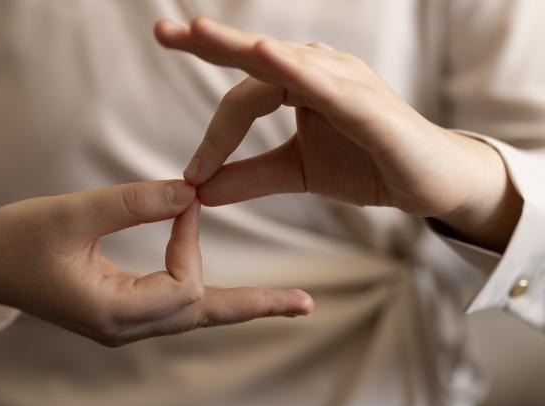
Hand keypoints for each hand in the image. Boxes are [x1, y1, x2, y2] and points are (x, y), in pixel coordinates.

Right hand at [0, 180, 312, 345]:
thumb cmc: (13, 240)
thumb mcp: (71, 214)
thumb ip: (133, 202)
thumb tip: (191, 190)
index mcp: (109, 313)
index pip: (181, 287)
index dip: (191, 240)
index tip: (185, 198)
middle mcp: (120, 328)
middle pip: (200, 318)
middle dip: (252, 306)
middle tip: (305, 304)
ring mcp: (118, 325)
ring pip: (188, 316)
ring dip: (232, 304)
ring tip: (284, 303)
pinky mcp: (115, 312)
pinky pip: (169, 307)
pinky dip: (196, 288)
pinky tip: (226, 289)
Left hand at [155, 18, 521, 251]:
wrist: (427, 183)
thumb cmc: (366, 165)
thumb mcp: (296, 173)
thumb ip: (250, 178)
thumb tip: (199, 191)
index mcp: (297, 85)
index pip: (242, 96)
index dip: (214, 135)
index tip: (191, 174)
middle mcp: (317, 72)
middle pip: (254, 56)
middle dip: (208, 43)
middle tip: (163, 31)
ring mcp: (344, 81)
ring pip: (283, 60)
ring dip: (239, 46)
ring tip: (199, 32)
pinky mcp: (367, 102)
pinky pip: (326, 83)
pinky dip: (295, 70)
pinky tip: (264, 55)